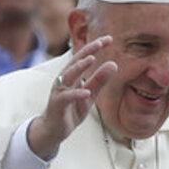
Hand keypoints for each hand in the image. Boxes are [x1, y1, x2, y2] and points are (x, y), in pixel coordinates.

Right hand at [26, 37, 118, 158]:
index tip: (109, 38)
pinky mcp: (57, 104)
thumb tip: (114, 64)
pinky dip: (76, 94)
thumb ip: (100, 80)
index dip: (95, 47)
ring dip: (79, 67)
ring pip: (68, 75)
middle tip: (102, 42)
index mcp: (72, 75)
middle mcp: (64, 79)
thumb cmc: (72, 109)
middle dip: (88, 50)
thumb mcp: (90, 94)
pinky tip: (86, 92)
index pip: (84, 57)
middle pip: (75, 61)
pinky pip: (66, 97)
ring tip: (92, 59)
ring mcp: (59, 91)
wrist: (55, 130)